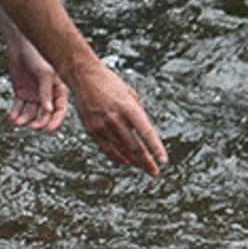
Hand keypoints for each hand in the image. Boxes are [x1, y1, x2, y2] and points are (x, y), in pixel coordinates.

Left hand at [5, 39, 69, 132]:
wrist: (19, 46)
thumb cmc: (37, 56)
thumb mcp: (44, 73)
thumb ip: (46, 92)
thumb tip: (48, 111)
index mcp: (58, 90)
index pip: (60, 109)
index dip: (56, 121)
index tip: (48, 129)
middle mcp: (47, 95)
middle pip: (45, 115)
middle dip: (39, 123)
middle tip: (32, 127)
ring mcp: (33, 95)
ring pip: (31, 114)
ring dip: (24, 120)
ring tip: (17, 122)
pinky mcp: (21, 93)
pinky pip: (19, 107)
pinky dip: (15, 114)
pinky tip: (12, 118)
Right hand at [68, 58, 166, 175]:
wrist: (83, 76)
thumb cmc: (109, 82)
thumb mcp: (130, 94)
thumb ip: (138, 112)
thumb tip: (145, 131)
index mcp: (128, 108)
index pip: (146, 133)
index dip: (156, 148)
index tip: (163, 161)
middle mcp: (116, 119)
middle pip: (135, 146)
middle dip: (146, 161)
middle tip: (155, 172)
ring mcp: (103, 126)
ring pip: (122, 150)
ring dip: (135, 161)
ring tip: (144, 168)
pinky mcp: (92, 130)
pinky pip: (107, 148)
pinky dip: (117, 157)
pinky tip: (126, 162)